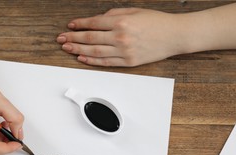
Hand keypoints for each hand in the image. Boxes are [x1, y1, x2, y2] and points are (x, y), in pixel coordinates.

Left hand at [57, 8, 184, 66]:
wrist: (174, 35)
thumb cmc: (156, 22)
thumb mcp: (134, 11)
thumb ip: (114, 14)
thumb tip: (97, 19)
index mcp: (121, 22)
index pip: (93, 23)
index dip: (79, 24)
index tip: (70, 26)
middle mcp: (120, 37)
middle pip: (90, 38)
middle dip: (73, 38)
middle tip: (61, 39)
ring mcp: (124, 51)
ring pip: (94, 51)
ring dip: (78, 49)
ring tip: (67, 48)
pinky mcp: (128, 62)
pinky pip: (105, 63)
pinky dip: (92, 60)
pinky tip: (82, 58)